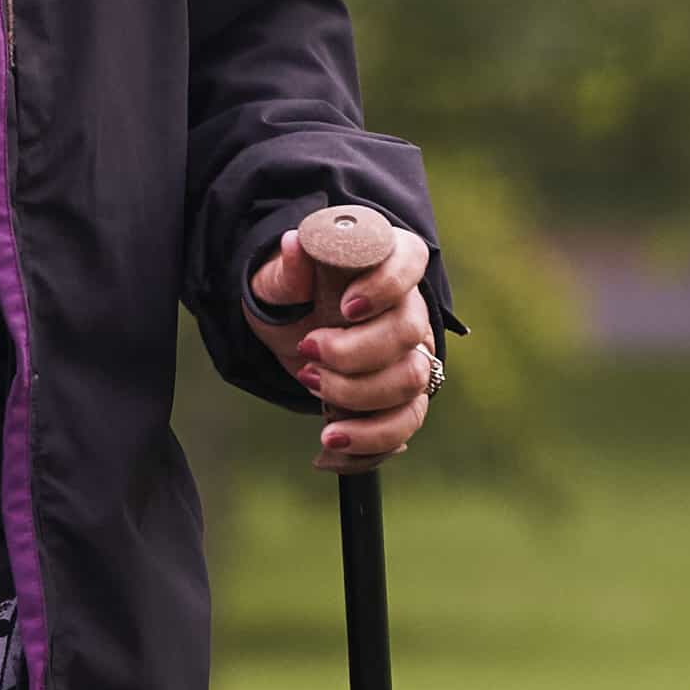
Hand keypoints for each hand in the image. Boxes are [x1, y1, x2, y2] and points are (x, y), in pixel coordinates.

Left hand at [248, 204, 440, 465]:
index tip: (344, 307)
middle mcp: (409, 308)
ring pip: (412, 383)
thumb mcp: (277, 279)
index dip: (385, 285)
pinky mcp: (402, 397)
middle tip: (306, 355)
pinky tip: (331, 445)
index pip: (409, 260)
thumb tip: (292, 243)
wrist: (289, 329)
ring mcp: (412, 355)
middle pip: (408, 334)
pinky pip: (404, 424)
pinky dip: (370, 442)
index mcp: (385, 263)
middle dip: (354, 354)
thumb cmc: (289, 294)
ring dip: (360, 399)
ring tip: (312, 393)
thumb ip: (288, 269)